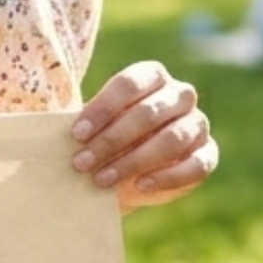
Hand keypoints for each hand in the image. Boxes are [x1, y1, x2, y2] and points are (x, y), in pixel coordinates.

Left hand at [69, 63, 217, 212]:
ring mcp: (197, 123)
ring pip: (172, 138)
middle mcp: (180, 95)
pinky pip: (195, 164)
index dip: (102, 109)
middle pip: (148, 112)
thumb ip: (83, 125)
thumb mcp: (92, 128)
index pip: (130, 84)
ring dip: (133, 161)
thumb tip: (55, 130)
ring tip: (102, 179)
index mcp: (152, 76)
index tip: (76, 135)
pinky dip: (167, 177)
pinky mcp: (207, 153)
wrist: (130, 171)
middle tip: (82, 163)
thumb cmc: (106, 140)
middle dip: (111, 140)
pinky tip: (141, 186)